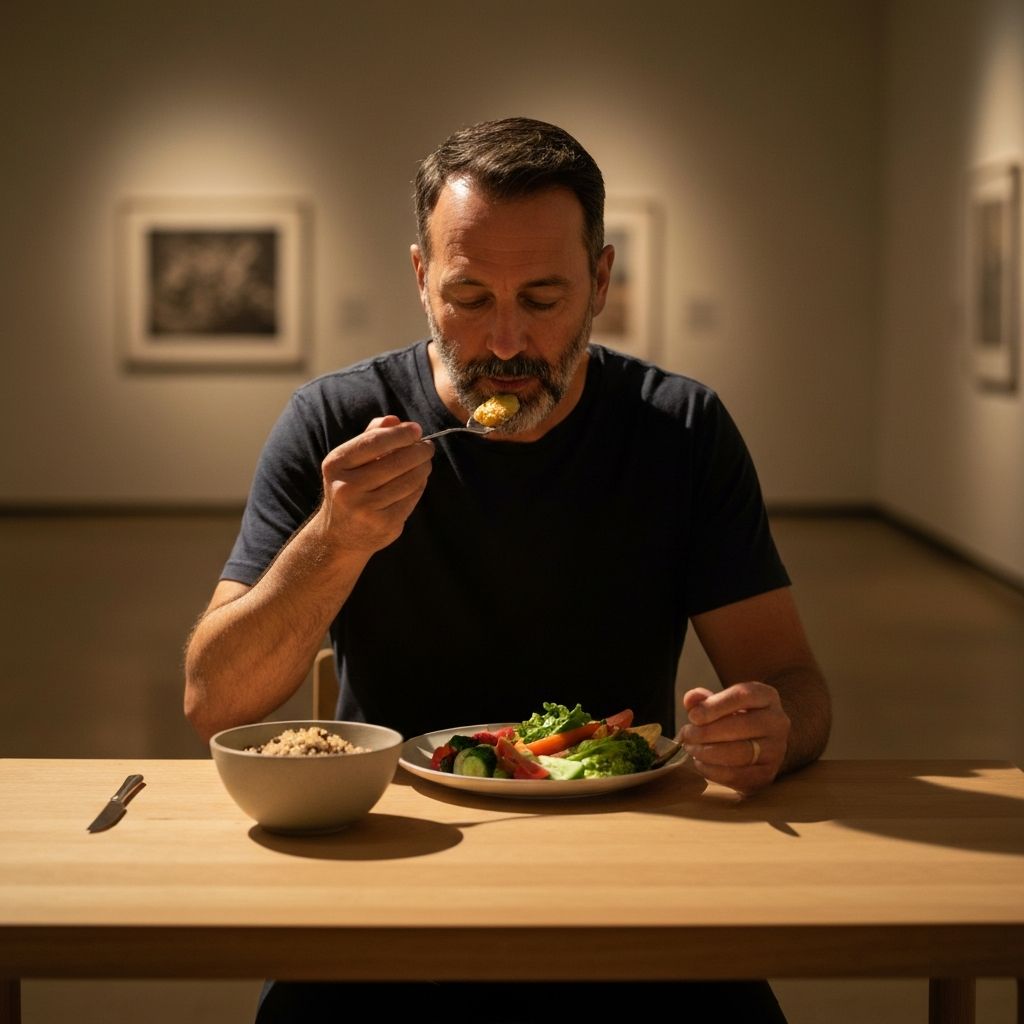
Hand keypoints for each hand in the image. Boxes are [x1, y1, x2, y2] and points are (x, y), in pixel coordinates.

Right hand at [318, 415, 433, 556]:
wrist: (339, 536)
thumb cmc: (349, 487)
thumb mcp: (350, 461)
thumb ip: (371, 436)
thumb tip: (395, 420)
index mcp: (336, 464)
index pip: (374, 441)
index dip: (401, 434)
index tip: (417, 430)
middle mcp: (347, 487)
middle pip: (397, 461)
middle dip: (419, 450)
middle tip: (428, 447)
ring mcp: (365, 508)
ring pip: (409, 480)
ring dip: (424, 468)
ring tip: (425, 463)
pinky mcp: (384, 524)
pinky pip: (412, 498)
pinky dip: (419, 486)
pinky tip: (418, 481)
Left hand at [679, 683, 790, 795]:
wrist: (759, 743)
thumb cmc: (735, 718)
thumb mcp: (721, 703)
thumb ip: (704, 700)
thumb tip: (691, 699)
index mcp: (766, 697)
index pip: (743, 696)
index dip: (715, 706)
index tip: (693, 716)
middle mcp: (777, 722)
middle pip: (742, 726)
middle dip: (707, 732)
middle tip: (686, 734)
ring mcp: (776, 750)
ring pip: (742, 753)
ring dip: (709, 752)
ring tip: (691, 748)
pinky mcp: (768, 774)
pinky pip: (739, 775)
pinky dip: (714, 771)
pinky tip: (700, 763)